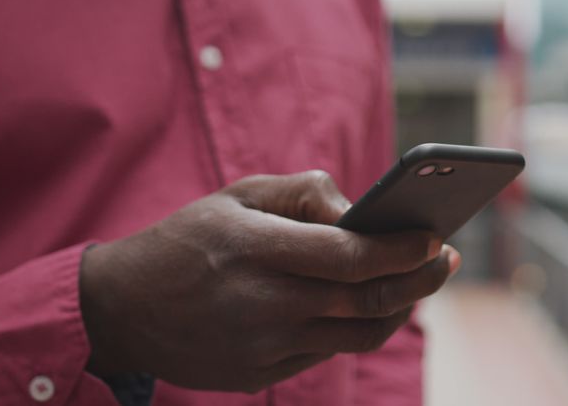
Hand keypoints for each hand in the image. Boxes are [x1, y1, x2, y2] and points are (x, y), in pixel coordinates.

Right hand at [79, 170, 458, 392]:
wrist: (122, 309)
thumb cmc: (185, 241)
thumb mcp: (235, 195)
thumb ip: (302, 193)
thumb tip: (359, 209)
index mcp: (255, 248)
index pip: (350, 255)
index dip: (401, 249)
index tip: (434, 237)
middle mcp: (262, 303)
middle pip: (366, 300)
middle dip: (419, 280)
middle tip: (445, 262)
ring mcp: (262, 346)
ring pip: (356, 335)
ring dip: (397, 310)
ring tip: (415, 285)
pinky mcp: (257, 375)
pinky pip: (325, 353)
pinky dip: (354, 328)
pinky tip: (364, 305)